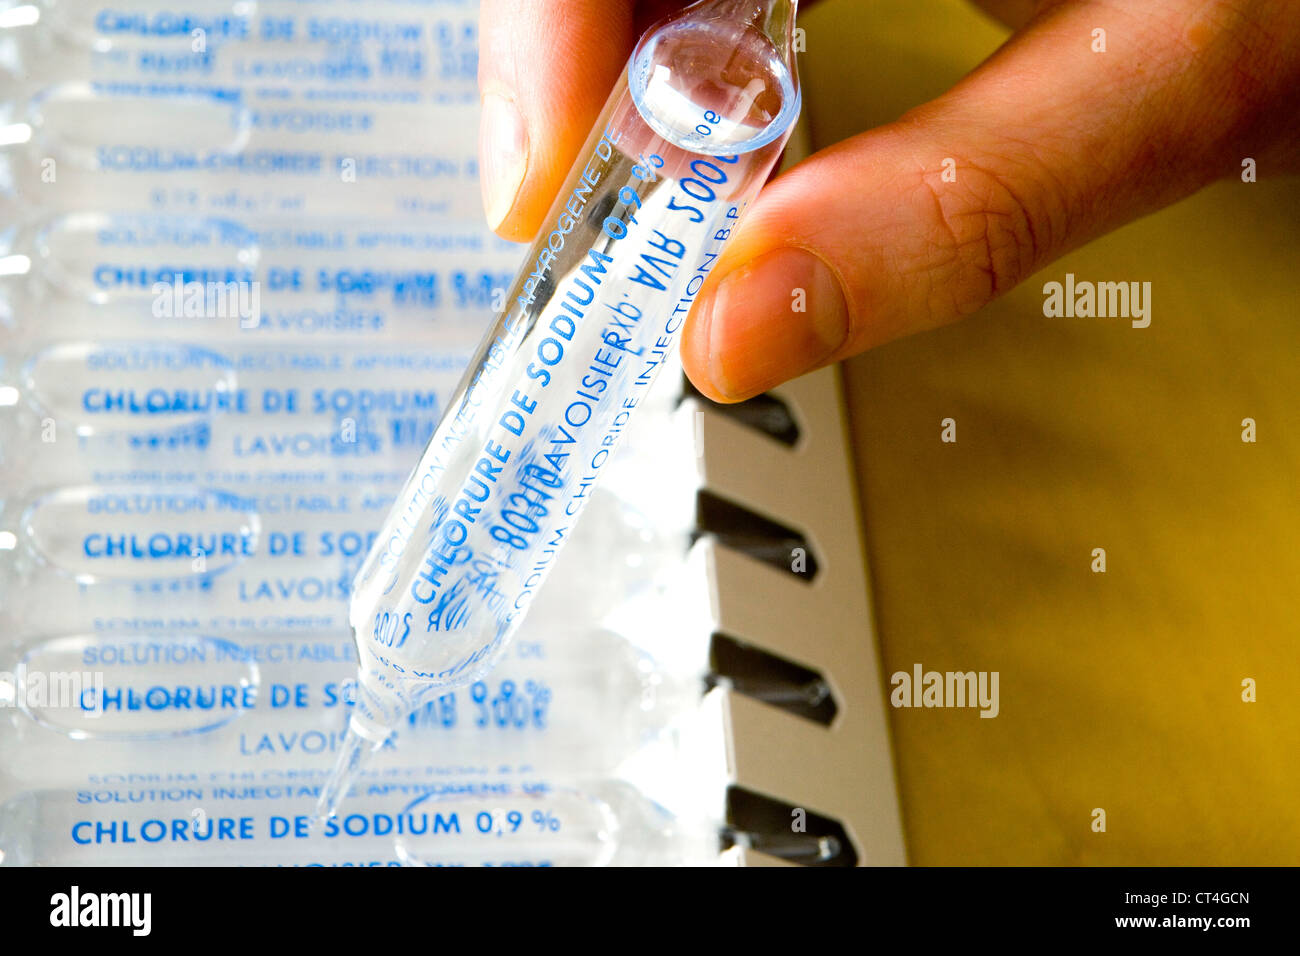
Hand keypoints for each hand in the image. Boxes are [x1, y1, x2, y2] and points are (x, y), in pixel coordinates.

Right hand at [478, 0, 1299, 401]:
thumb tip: (743, 325)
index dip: (550, 37)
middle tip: (605, 219)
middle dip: (590, 77)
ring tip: (669, 184)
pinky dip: (702, 48)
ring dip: (640, 70)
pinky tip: (732, 110)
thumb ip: (962, 202)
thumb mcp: (1168, 73)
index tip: (541, 189)